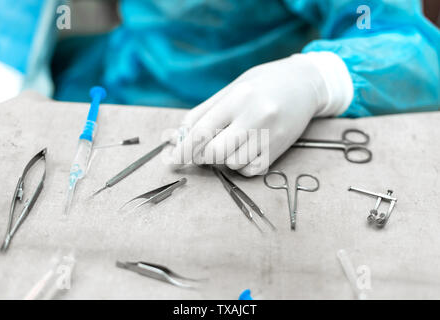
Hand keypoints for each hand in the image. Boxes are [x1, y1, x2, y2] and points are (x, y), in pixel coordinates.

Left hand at [171, 52, 351, 175]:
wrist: (304, 84)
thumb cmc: (262, 83)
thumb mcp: (231, 89)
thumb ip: (204, 112)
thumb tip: (176, 136)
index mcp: (238, 98)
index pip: (202, 131)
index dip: (182, 149)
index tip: (171, 160)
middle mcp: (255, 118)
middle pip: (215, 152)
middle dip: (201, 155)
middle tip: (200, 150)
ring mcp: (270, 135)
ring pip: (232, 163)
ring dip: (222, 159)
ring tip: (229, 143)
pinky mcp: (279, 149)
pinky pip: (250, 170)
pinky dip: (240, 166)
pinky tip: (243, 151)